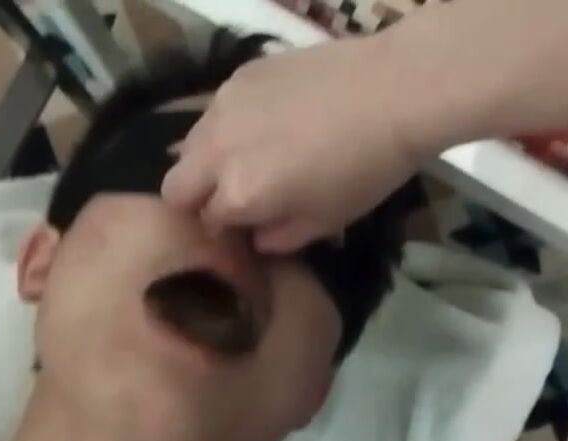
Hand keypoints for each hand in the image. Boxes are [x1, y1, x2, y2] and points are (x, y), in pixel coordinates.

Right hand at [161, 37, 418, 252]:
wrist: (392, 92)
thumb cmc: (364, 169)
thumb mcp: (325, 222)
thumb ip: (277, 238)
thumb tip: (254, 235)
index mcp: (237, 196)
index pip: (206, 222)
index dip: (226, 227)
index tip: (247, 223)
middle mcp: (215, 152)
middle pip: (175, 185)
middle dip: (198, 196)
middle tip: (236, 193)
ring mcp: (222, 107)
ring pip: (191, 143)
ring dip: (210, 158)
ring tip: (253, 153)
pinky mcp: (238, 75)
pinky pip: (216, 109)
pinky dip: (231, 122)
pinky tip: (271, 118)